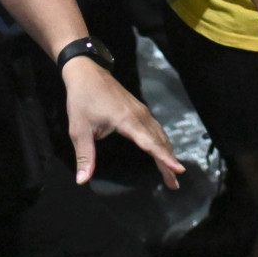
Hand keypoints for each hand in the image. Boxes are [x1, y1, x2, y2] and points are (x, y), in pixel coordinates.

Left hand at [61, 55, 182, 186]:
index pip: (150, 143)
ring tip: (172, 173)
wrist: (86, 71)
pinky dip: (162, 143)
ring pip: (160, 135)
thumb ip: (84, 155)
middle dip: (168, 163)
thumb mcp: (79, 129)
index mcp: (127, 120)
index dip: (164, 158)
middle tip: (174, 185)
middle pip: (160, 142)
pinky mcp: (139, 110)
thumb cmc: (82, 98)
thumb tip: (81, 180)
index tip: (179, 170)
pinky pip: (156, 128)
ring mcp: (141, 111)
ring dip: (167, 153)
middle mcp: (139, 115)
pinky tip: (163, 151)